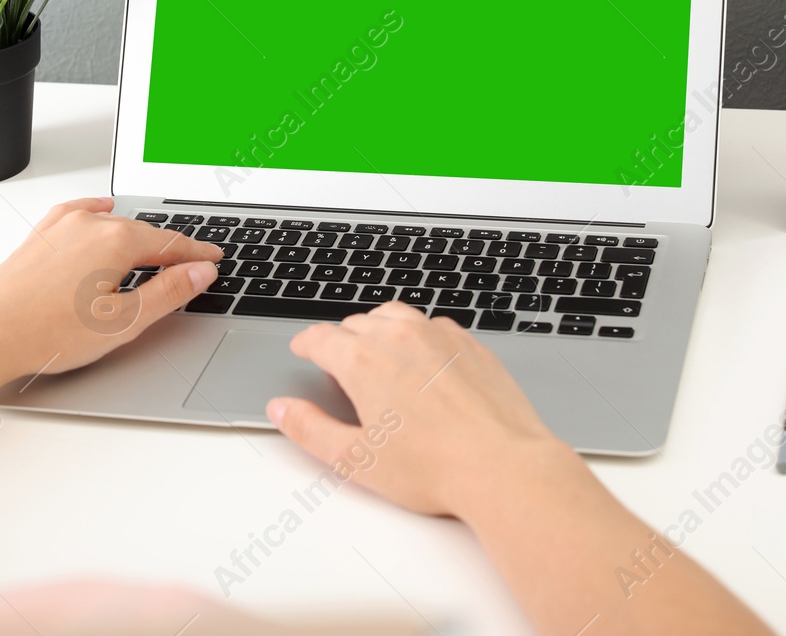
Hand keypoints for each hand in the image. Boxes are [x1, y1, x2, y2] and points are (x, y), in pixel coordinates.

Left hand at [0, 197, 223, 381]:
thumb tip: (200, 272)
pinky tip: (103, 209)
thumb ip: (168, 293)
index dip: (197, 254)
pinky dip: (99, 211)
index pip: (171, 244)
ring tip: (158, 249)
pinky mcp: (41, 234)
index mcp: (116, 241)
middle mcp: (90, 223)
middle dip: (171, 247)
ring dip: (139, 235)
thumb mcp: (123, 322)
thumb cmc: (46, 334)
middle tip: (194, 260)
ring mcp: (62, 226)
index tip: (214, 259)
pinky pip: (80, 211)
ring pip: (114, 222)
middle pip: (144, 232)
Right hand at [266, 302, 572, 519]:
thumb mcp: (355, 459)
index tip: (304, 349)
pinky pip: (432, 325)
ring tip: (376, 355)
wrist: (502, 465)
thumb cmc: (435, 467)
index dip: (306, 344)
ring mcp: (438, 336)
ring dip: (378, 329)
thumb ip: (310, 429)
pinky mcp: (469, 343)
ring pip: (394, 316)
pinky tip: (421, 361)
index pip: (320, 337)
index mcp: (364, 361)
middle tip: (338, 365)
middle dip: (341, 340)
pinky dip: (417, 335)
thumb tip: (283, 410)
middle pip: (356, 323)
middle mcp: (400, 338)